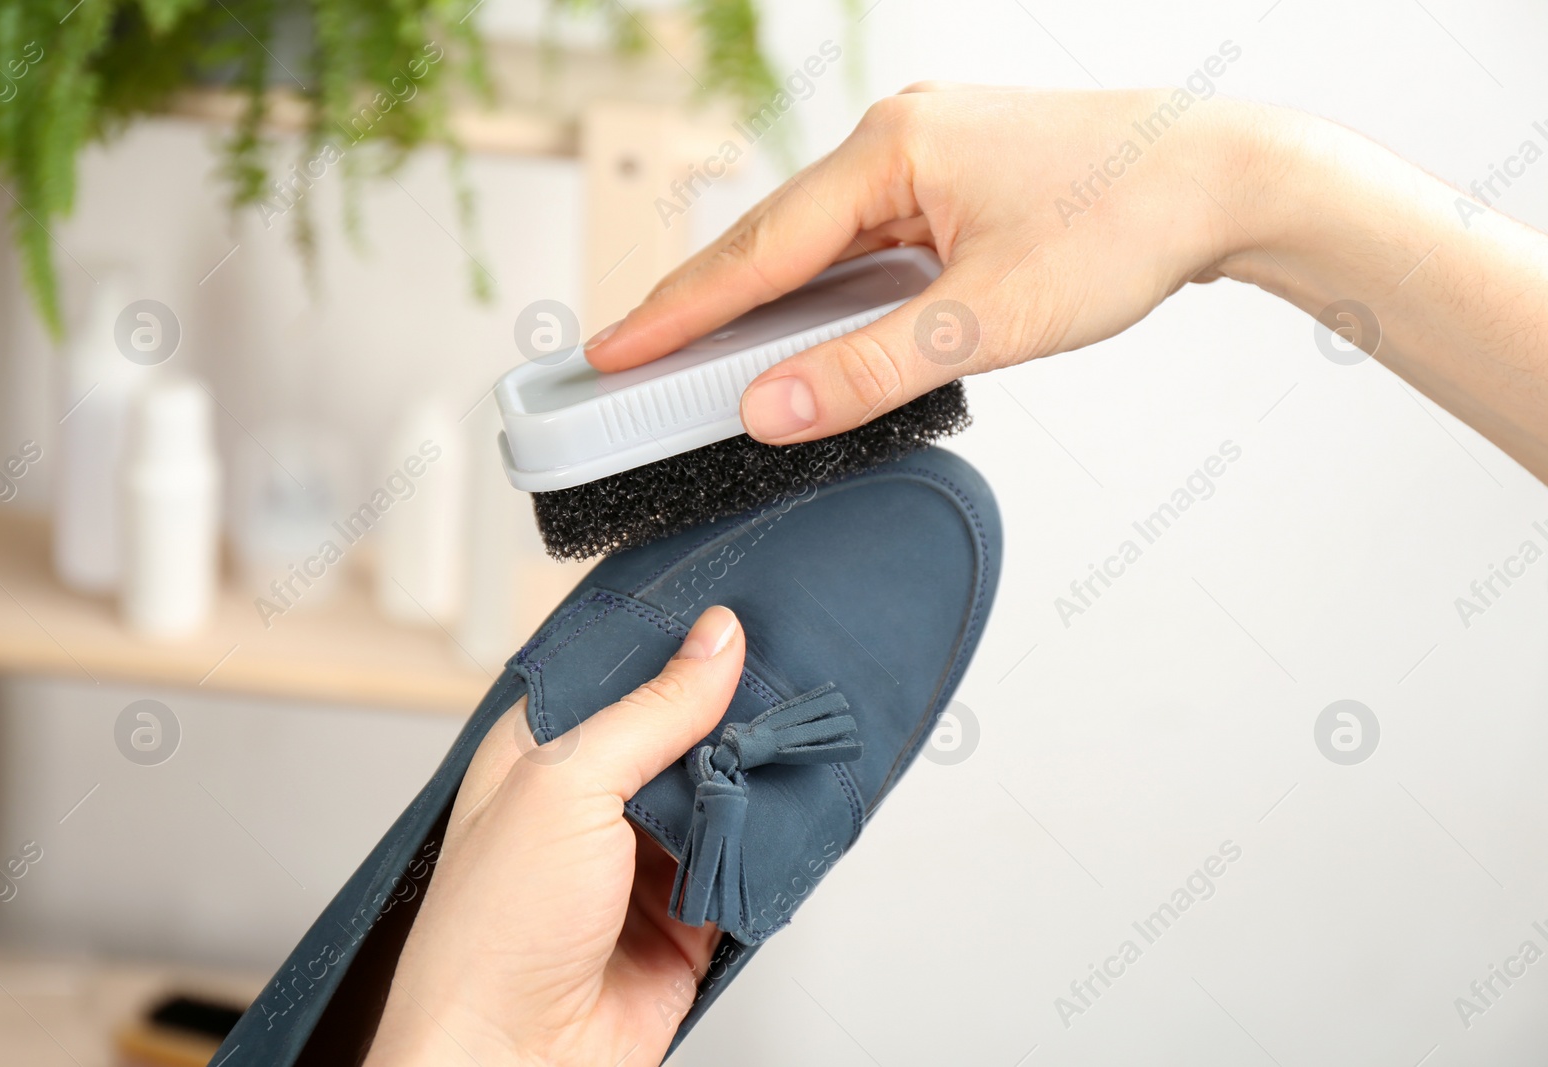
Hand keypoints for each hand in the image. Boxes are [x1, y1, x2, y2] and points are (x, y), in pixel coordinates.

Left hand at [364, 605, 744, 1066]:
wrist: (513, 1064)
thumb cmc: (491, 934)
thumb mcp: (568, 785)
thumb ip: (652, 712)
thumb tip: (716, 641)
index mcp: (543, 753)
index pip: (623, 675)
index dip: (678, 647)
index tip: (740, 620)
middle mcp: (592, 802)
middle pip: (685, 734)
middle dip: (733, 716)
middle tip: (789, 680)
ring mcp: (641, 862)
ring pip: (723, 796)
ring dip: (757, 781)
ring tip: (795, 744)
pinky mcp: (687, 919)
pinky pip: (746, 865)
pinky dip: (770, 848)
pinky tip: (789, 818)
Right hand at [583, 84, 1547, 481]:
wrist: (1228, 178)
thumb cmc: (1126, 225)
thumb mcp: (989, 319)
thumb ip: (868, 369)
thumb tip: (766, 409)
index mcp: (891, 152)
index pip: (756, 250)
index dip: (677, 312)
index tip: (609, 352)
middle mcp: (897, 139)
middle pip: (772, 237)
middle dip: (699, 303)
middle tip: (625, 357)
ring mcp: (925, 153)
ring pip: (816, 239)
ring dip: (761, 297)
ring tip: (693, 352)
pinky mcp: (953, 177)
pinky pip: (861, 237)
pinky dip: (822, 286)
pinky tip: (800, 321)